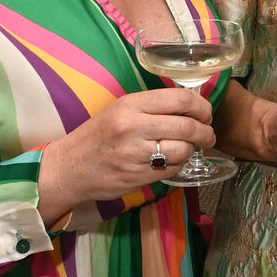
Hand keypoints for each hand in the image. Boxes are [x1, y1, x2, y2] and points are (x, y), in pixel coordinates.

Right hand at [38, 87, 215, 223]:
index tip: (205, 113)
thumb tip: (190, 106)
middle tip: (208, 134)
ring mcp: (135, 154)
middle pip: (187, 126)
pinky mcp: (137, 176)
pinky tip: (172, 160)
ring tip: (188, 148)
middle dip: (206, 131)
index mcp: (131, 104)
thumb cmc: (97, 135)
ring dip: (192, 149)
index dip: (201, 106)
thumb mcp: (121, 109)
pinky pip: (172, 169)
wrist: (68, 168)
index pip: (180, 100)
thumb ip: (153, 106)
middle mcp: (134, 126)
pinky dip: (179, 164)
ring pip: (183, 149)